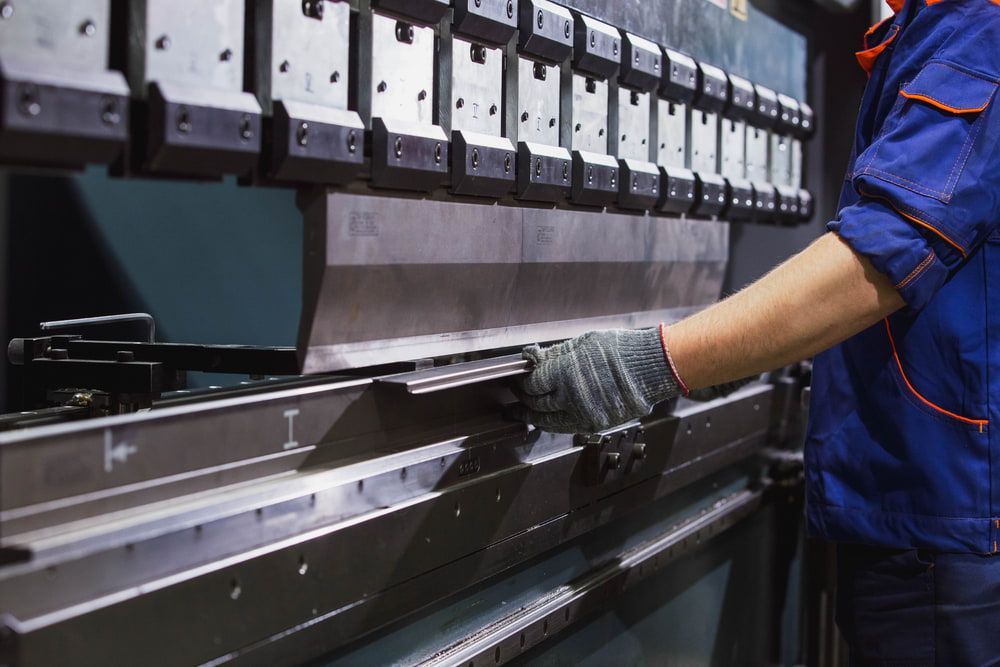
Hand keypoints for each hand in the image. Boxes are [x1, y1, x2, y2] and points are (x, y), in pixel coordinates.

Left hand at [510, 328, 680, 433]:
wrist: (651, 368)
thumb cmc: (620, 351)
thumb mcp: (583, 344)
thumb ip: (555, 355)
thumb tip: (533, 358)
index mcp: (566, 374)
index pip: (533, 384)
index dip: (521, 382)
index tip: (518, 378)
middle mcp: (572, 397)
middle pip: (537, 403)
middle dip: (523, 398)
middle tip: (517, 394)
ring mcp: (584, 414)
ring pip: (548, 421)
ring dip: (533, 417)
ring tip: (523, 412)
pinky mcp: (595, 424)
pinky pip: (566, 427)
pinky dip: (553, 424)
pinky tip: (547, 418)